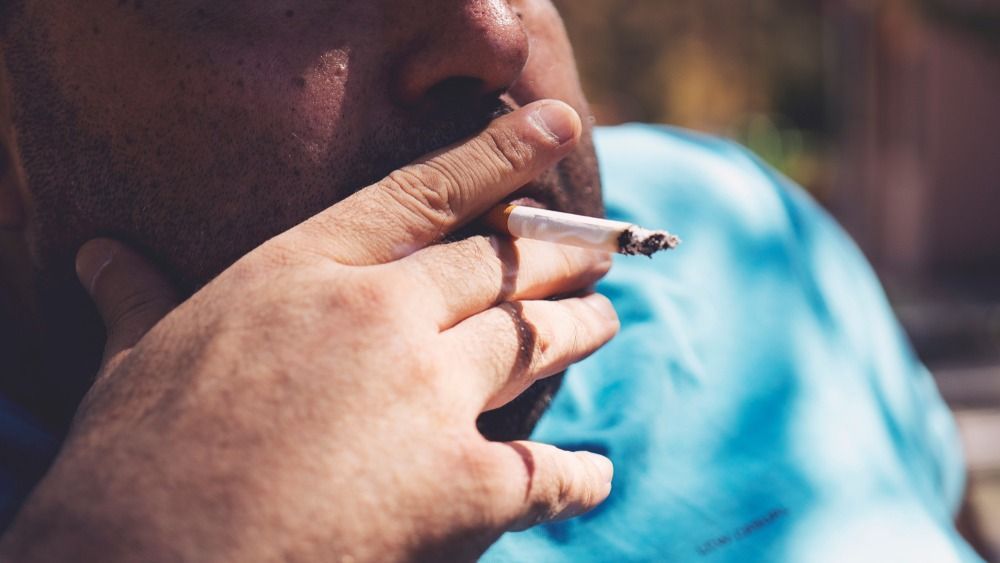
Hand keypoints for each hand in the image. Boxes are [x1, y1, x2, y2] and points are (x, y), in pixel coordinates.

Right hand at [0, 100, 617, 561]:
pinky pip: (545, 471)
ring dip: (576, 329)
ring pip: (529, 342)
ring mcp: (429, 397)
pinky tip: (595, 474)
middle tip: (596, 256)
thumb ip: (140, 303)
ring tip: (603, 320)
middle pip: (496, 270)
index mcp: (305, 273)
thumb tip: (103, 260)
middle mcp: (382, 317)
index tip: (552, 128)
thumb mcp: (133, 366)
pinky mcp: (462, 487)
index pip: (422, 195)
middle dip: (556, 258)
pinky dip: (577, 475)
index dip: (496, 158)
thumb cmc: (132, 469)